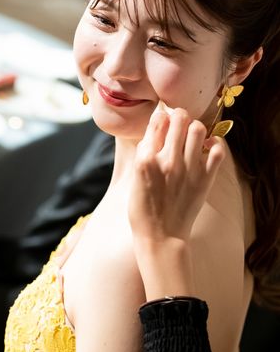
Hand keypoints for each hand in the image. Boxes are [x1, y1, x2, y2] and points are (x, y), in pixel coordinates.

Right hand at [128, 105, 225, 297]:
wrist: (161, 236)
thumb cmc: (142, 209)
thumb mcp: (133, 178)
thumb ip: (144, 153)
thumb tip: (155, 129)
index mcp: (145, 159)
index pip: (157, 121)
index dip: (160, 116)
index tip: (162, 119)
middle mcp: (167, 160)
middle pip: (179, 118)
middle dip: (178, 115)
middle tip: (178, 121)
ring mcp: (188, 169)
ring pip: (198, 128)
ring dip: (194, 127)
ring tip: (190, 135)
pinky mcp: (205, 178)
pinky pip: (218, 149)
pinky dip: (214, 143)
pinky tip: (206, 147)